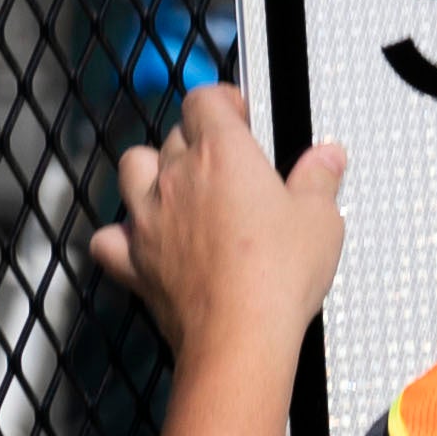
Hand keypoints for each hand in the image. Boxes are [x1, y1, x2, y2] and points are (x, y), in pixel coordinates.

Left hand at [90, 85, 346, 377]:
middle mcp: (176, 177)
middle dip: (199, 141)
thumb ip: (319, 180)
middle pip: (174, 135)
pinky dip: (122, 236)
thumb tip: (328, 157)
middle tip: (231, 165)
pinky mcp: (134, 261)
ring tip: (180, 189)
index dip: (224, 101)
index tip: (243, 116)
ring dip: (151, 172)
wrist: (238, 336)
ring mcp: (148, 218)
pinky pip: (109, 238)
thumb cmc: (278, 276)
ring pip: (131, 169)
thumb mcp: (320, 220)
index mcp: (222, 154)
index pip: (205, 99)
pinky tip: (143, 242)